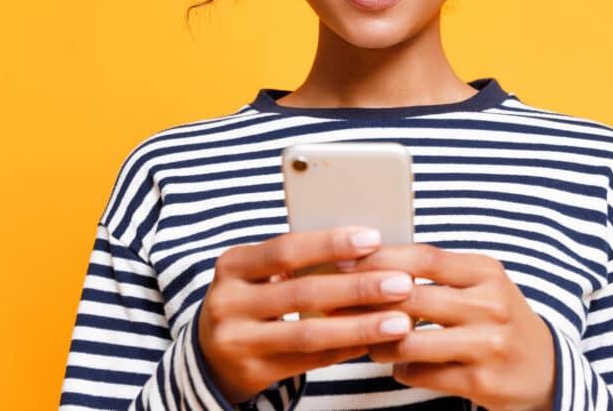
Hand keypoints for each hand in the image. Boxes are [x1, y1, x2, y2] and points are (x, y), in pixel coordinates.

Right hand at [197, 227, 415, 403]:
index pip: (286, 249)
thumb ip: (298, 260)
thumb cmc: (251, 298)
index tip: (374, 238)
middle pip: (303, 293)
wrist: (210, 352)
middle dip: (358, 287)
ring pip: (309, 333)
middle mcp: (228, 302)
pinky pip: (309, 361)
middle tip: (402, 283)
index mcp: (233, 265)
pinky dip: (346, 349)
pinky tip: (375, 340)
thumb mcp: (258, 273)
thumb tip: (367, 248)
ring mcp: (237, 341)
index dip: (331, 243)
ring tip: (400, 320)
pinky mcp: (252, 372)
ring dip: (360, 326)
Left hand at [355, 245, 555, 410]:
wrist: (546, 370)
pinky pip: (420, 374)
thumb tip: (371, 261)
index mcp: (487, 272)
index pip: (424, 257)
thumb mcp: (480, 284)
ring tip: (365, 339)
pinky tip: (398, 363)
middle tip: (337, 303)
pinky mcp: (481, 382)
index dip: (381, 258)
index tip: (346, 261)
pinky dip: (400, 368)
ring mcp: (487, 345)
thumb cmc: (497, 318)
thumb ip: (437, 272)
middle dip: (368, 301)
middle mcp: (491, 304)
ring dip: (378, 341)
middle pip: (412, 297)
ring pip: (410, 341)